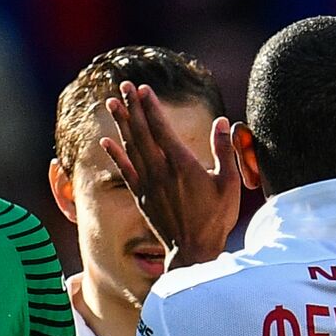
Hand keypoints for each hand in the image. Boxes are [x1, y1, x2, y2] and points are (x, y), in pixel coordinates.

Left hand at [101, 82, 239, 269]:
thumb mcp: (229, 183)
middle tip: (123, 85)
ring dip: (121, 123)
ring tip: (112, 102)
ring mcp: (148, 184)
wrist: (193, 250)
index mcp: (182, 165)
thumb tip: (221, 122)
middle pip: (142, 132)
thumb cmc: (215, 218)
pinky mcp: (141, 196)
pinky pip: (124, 170)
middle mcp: (160, 171)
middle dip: (132, 106)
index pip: (162, 128)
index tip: (143, 89)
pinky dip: (115, 154)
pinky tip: (105, 141)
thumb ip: (224, 150)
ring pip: (130, 147)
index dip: (151, 107)